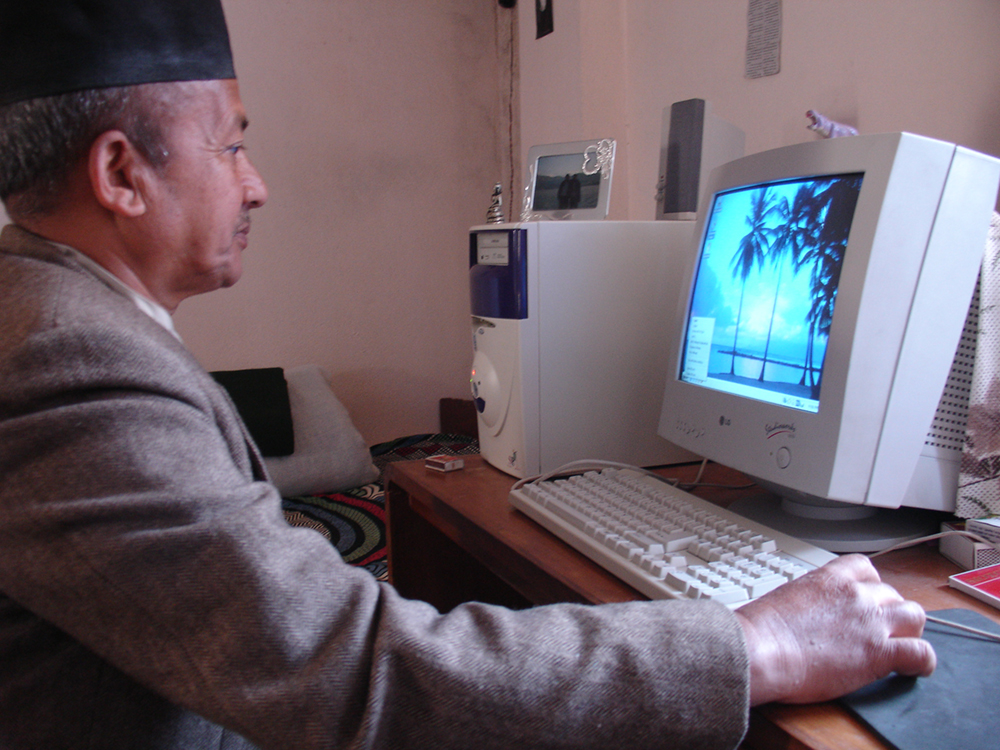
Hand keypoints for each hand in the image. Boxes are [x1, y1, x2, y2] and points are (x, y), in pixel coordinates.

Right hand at [734, 553, 935, 705]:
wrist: (761, 649)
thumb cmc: (760, 630)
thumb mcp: (783, 599)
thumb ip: (805, 601)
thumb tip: (802, 615)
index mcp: (829, 578)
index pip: (865, 568)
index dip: (870, 585)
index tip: (865, 599)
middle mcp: (856, 595)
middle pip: (892, 593)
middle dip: (889, 610)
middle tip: (879, 629)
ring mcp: (872, 622)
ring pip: (915, 615)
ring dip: (909, 630)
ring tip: (902, 645)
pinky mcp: (881, 653)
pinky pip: (921, 653)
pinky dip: (922, 661)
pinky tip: (914, 669)